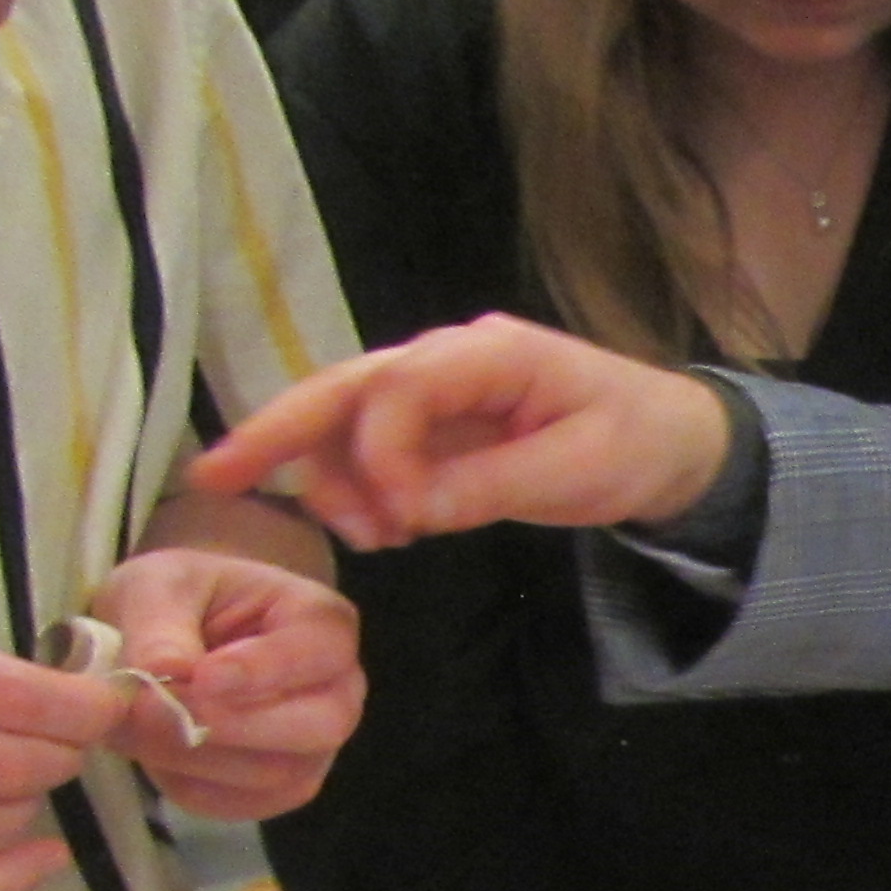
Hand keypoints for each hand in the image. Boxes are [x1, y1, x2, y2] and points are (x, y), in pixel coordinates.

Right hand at [0, 622, 126, 890]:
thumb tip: (50, 682)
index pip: (1, 691)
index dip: (73, 703)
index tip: (106, 701)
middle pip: (0, 761)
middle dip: (59, 755)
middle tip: (74, 743)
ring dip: (26, 808)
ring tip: (36, 782)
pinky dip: (2, 882)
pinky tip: (45, 856)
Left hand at [89, 549, 364, 820]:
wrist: (180, 633)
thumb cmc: (183, 597)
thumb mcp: (158, 586)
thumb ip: (160, 625)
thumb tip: (163, 672)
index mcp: (321, 624)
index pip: (321, 651)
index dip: (266, 670)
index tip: (204, 677)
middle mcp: (337, 691)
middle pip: (320, 727)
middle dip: (231, 725)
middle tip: (152, 709)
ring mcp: (315, 747)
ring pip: (277, 774)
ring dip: (192, 756)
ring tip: (129, 723)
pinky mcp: (280, 787)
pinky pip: (241, 804)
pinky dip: (187, 784)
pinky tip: (153, 748)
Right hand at [186, 315, 734, 550]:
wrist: (675, 443)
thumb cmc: (638, 444)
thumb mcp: (580, 472)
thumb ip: (490, 485)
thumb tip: (408, 507)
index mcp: (492, 353)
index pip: (400, 384)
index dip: (380, 449)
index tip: (399, 515)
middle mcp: (450, 359)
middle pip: (346, 385)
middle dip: (280, 430)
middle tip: (216, 478)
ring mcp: (438, 389)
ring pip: (348, 419)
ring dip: (332, 475)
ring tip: (365, 537)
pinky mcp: (436, 425)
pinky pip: (374, 447)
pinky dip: (360, 487)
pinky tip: (379, 530)